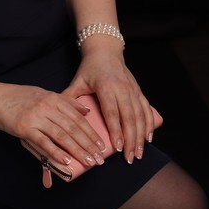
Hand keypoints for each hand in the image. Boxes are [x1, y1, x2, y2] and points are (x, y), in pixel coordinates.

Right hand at [0, 82, 108, 172]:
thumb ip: (65, 101)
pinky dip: (56, 152)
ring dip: (77, 151)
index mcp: (53, 98)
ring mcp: (36, 117)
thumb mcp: (44, 93)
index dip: (91, 132)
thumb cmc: (19, 97)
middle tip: (100, 158)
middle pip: (72, 128)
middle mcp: (46, 106)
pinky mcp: (25, 128)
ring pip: (61, 136)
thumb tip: (86, 110)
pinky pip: (43, 142)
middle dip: (88, 144)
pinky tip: (66, 160)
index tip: (101, 145)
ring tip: (89, 162)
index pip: (77, 117)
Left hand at [63, 42, 156, 163]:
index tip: (117, 147)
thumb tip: (58, 114)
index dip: (116, 131)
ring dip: (141, 136)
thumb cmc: (90, 67)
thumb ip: (70, 97)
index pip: (112, 112)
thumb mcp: (78, 80)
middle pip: (129, 118)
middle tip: (129, 158)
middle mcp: (122, 88)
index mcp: (106, 87)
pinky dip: (149, 124)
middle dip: (131, 140)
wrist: (105, 50)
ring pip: (140, 116)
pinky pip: (146, 109)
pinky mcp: (138, 90)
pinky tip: (149, 138)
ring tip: (139, 153)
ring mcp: (132, 89)